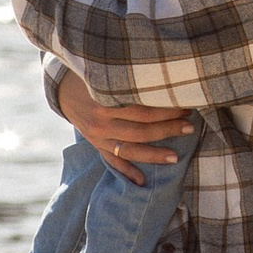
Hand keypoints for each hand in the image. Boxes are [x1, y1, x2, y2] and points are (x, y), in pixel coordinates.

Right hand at [59, 68, 191, 181]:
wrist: (63, 88)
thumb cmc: (92, 76)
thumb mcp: (105, 72)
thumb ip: (127, 77)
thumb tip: (162, 74)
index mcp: (105, 101)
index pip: (143, 110)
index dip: (166, 110)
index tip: (186, 105)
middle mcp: (101, 122)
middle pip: (141, 131)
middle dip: (168, 129)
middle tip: (189, 127)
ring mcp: (98, 137)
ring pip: (130, 150)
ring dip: (154, 154)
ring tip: (175, 157)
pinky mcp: (96, 145)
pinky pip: (112, 161)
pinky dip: (127, 171)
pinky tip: (142, 181)